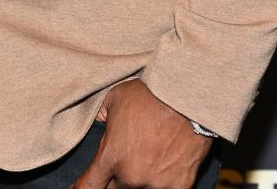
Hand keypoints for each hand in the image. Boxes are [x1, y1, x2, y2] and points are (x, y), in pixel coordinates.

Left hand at [69, 80, 211, 188]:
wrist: (187, 100)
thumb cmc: (148, 96)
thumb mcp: (111, 100)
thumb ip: (100, 120)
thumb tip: (96, 126)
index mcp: (111, 157)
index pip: (89, 187)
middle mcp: (132, 176)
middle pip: (116, 188)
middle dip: (115, 177)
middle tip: (125, 159)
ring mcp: (157, 184)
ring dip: (141, 179)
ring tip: (148, 156)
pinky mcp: (181, 185)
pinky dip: (163, 180)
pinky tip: (164, 164)